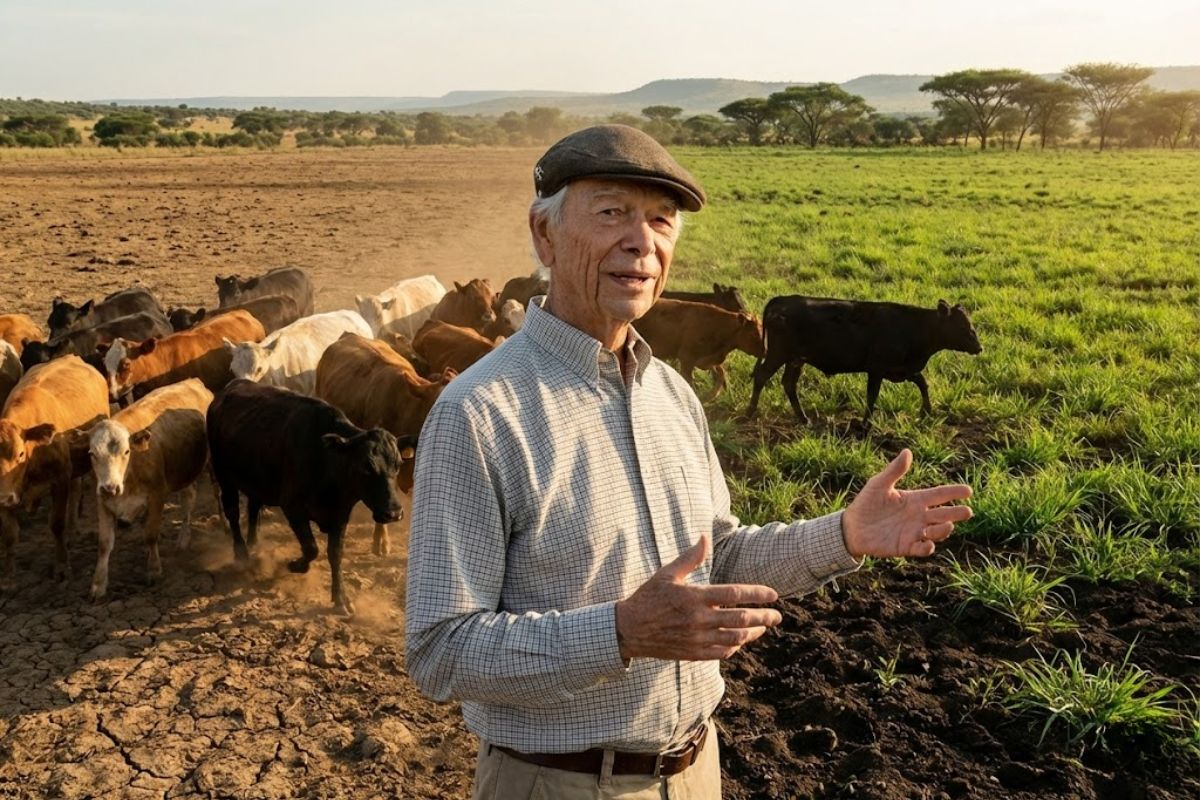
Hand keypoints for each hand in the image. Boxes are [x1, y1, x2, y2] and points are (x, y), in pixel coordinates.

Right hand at [614, 534, 781, 660]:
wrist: (628, 629)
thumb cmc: (647, 598)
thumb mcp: (666, 574)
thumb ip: (689, 558)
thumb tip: (704, 538)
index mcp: (695, 596)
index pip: (735, 594)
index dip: (757, 594)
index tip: (773, 594)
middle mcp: (699, 619)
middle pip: (741, 618)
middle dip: (764, 617)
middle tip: (777, 615)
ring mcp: (697, 638)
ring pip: (735, 638)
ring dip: (753, 633)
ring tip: (763, 628)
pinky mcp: (692, 653)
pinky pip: (721, 652)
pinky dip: (734, 647)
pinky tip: (740, 641)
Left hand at [842, 449, 972, 558]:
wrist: (852, 526)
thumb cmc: (867, 503)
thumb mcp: (879, 484)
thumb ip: (894, 471)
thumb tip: (907, 452)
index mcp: (916, 499)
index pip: (940, 495)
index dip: (954, 492)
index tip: (968, 491)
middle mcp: (919, 516)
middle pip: (944, 514)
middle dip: (956, 513)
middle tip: (967, 512)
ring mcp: (914, 532)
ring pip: (937, 532)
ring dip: (943, 530)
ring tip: (947, 525)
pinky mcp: (906, 546)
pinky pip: (921, 548)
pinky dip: (927, 547)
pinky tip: (928, 543)